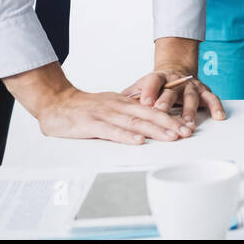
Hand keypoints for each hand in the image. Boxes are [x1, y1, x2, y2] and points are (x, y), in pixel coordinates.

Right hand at [34, 84, 196, 144]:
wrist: (56, 102)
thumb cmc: (84, 107)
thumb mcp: (110, 105)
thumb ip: (128, 112)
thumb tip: (149, 120)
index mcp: (124, 102)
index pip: (152, 109)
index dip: (171, 118)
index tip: (187, 126)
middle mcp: (118, 106)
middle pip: (148, 114)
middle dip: (170, 124)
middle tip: (187, 132)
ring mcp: (105, 114)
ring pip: (134, 122)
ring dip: (155, 130)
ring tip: (172, 137)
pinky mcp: (91, 124)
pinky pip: (111, 130)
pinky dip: (126, 136)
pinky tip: (139, 141)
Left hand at [122, 69, 225, 127]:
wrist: (176, 70)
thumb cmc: (155, 84)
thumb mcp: (139, 86)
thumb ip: (129, 95)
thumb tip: (110, 104)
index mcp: (158, 78)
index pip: (152, 81)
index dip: (149, 90)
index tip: (145, 101)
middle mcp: (176, 80)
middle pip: (172, 91)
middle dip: (168, 102)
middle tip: (163, 113)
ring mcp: (191, 86)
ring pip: (191, 97)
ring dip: (190, 111)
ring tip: (188, 124)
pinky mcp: (204, 91)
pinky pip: (212, 99)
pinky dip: (216, 107)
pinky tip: (218, 116)